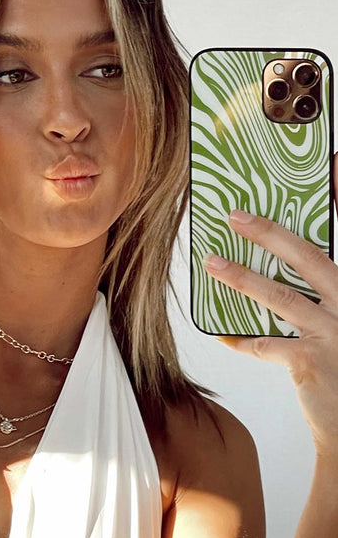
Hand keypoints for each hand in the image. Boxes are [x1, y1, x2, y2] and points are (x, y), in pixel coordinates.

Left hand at [203, 152, 337, 462]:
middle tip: (236, 216)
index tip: (319, 176)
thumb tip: (281, 274)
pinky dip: (240, 340)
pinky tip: (222, 334)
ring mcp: (334, 333)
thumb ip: (323, 297)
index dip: (326, 209)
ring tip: (212, 263)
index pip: (331, 249)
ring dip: (241, 278)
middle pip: (309, 258)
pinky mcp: (310, 361)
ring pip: (279, 297)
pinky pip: (263, 344)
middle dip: (270, 233)